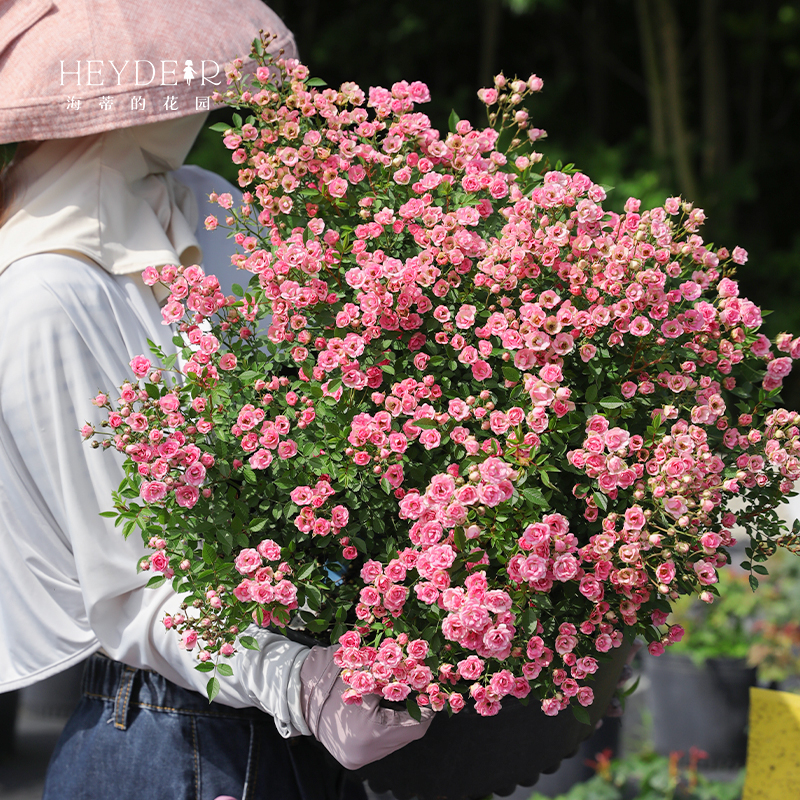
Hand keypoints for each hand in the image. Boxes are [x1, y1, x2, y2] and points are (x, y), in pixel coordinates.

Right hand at [300, 645, 433, 769]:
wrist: (297, 694)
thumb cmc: (332, 677)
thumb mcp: (368, 671)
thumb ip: (396, 673)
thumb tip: (424, 670)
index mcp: (370, 732)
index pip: (414, 726)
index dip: (428, 710)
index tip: (434, 695)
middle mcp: (366, 752)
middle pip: (406, 736)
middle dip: (416, 713)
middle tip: (422, 694)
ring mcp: (358, 758)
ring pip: (395, 741)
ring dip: (402, 721)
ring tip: (403, 698)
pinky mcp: (353, 758)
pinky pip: (381, 744)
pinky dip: (387, 727)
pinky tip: (385, 709)